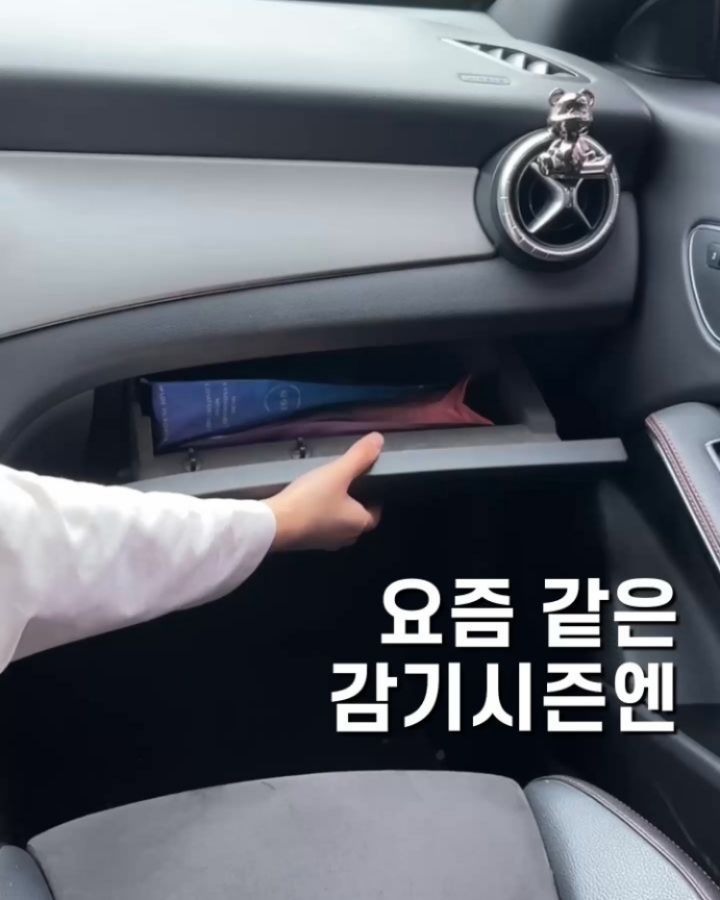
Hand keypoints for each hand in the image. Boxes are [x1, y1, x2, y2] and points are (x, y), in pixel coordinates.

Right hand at [263, 432, 383, 550]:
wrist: (274, 525)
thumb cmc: (311, 500)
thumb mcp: (337, 472)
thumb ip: (359, 456)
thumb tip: (379, 439)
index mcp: (359, 523)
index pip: (375, 514)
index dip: (373, 499)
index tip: (367, 484)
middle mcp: (345, 537)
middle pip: (356, 520)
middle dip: (353, 505)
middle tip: (346, 485)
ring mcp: (324, 543)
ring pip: (336, 525)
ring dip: (334, 512)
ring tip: (326, 491)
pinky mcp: (305, 544)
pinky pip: (318, 528)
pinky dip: (317, 517)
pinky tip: (307, 504)